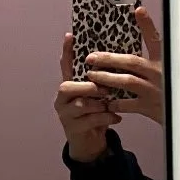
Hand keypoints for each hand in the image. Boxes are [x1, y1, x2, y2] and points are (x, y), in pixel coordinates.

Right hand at [56, 33, 116, 163]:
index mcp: (69, 86)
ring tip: (111, 105)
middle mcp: (62, 99)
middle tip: (104, 90)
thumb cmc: (95, 115)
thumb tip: (114, 61)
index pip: (65, 66)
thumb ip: (99, 82)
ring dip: (99, 104)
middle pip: (67, 87)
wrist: (90, 144)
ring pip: (80, 104)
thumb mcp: (96, 97)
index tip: (70, 35)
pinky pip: (90, 120)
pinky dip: (106, 118)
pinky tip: (116, 118)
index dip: (67, 51)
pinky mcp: (72, 129)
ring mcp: (65, 114)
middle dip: (88, 87)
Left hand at [86, 7, 163, 125]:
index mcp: (165, 62)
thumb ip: (153, 60)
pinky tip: (104, 100)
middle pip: (132, 62)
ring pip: (127, 82)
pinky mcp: (149, 107)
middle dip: (109, 59)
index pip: (156, 40)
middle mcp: (160, 74)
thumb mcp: (168, 70)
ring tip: (91, 75)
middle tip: (91, 57)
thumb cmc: (172, 90)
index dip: (148, 25)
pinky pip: (126, 104)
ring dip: (107, 78)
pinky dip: (113, 102)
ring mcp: (154, 91)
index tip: (138, 10)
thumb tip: (134, 46)